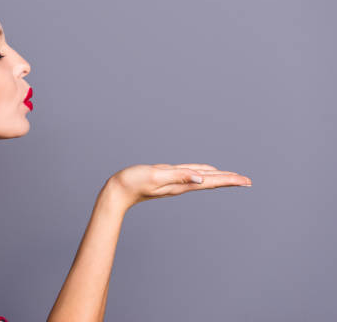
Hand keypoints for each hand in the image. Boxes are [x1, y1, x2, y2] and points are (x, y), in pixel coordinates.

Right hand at [107, 163, 251, 209]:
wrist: (117, 191)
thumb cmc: (133, 183)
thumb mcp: (157, 176)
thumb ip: (179, 176)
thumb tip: (202, 179)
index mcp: (181, 184)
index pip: (210, 181)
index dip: (229, 180)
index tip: (246, 181)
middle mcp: (181, 185)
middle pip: (210, 182)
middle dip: (229, 180)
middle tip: (248, 181)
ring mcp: (174, 183)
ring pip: (202, 179)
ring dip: (218, 178)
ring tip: (232, 178)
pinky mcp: (167, 179)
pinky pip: (190, 175)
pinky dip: (202, 174)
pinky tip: (205, 174)